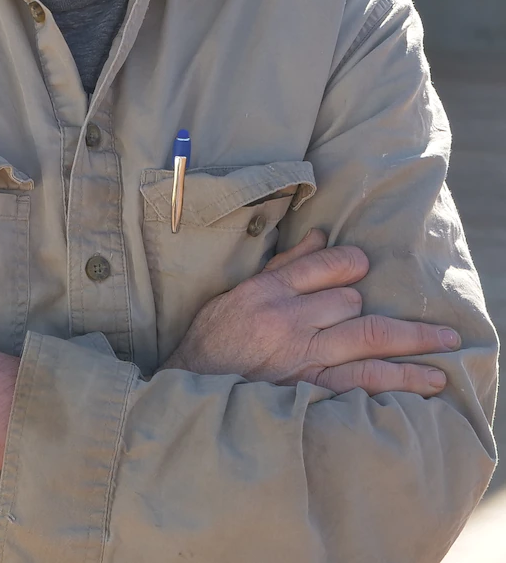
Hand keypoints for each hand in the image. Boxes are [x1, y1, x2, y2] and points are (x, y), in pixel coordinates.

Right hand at [160, 229, 459, 396]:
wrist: (190, 397)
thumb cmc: (211, 344)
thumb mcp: (236, 295)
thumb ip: (281, 269)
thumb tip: (318, 239)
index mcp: (266, 293)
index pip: (320, 265)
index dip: (348, 263)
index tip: (362, 266)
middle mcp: (288, 321)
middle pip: (349, 301)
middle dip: (367, 305)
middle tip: (383, 316)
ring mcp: (303, 359)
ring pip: (369, 338)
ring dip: (413, 341)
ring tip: (445, 345)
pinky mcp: (312, 392)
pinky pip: (364, 382)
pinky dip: (397, 381)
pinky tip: (424, 382)